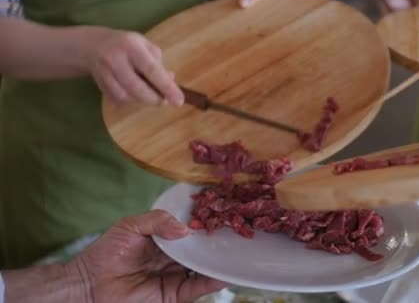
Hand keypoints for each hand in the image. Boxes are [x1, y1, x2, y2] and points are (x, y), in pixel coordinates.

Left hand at [70, 210, 227, 302]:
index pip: (191, 231)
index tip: (222, 214)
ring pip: (203, 268)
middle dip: (217, 242)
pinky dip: (212, 281)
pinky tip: (224, 273)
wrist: (88, 285)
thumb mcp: (130, 226)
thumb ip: (157, 221)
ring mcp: (176, 276)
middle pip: (201, 249)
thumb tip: (185, 230)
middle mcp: (174, 258)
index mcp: (165, 239)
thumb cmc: (106, 253)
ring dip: (219, 261)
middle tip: (237, 232)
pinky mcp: (174, 294)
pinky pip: (197, 287)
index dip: (205, 224)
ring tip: (238, 252)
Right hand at [87, 28, 183, 105]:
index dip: (167, 87)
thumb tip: (170, 81)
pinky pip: (119, 100)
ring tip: (150, 94)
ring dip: (143, 100)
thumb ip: (159, 63)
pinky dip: (132, 101)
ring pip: (127, 97)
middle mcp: (115, 59)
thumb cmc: (127, 45)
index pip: (151, 69)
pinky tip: (135, 93)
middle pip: (137, 88)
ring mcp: (104, 73)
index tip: (179, 100)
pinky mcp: (100, 85)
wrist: (93, 45)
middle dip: (155, 99)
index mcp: (131, 46)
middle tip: (166, 101)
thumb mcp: (145, 45)